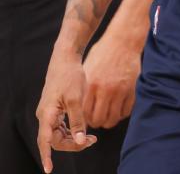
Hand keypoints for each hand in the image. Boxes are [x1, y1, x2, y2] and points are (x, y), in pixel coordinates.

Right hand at [36, 45, 97, 172]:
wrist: (66, 59)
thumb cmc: (70, 76)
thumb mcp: (76, 100)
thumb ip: (77, 122)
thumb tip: (79, 141)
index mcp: (47, 114)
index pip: (45, 141)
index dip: (47, 156)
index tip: (48, 170)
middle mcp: (45, 116)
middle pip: (55, 139)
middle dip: (72, 144)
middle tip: (93, 141)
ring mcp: (49, 112)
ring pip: (58, 134)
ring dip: (73, 138)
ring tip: (92, 138)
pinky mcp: (54, 109)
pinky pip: (60, 126)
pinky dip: (71, 130)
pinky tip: (84, 130)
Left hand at [82, 30, 141, 128]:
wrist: (123, 41)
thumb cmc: (102, 53)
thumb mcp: (87, 69)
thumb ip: (84, 88)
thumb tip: (80, 107)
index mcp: (91, 86)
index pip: (85, 114)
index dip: (85, 120)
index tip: (87, 119)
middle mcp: (105, 90)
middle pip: (98, 120)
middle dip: (97, 123)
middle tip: (98, 119)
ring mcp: (120, 90)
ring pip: (113, 118)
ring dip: (110, 121)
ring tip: (109, 116)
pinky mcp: (132, 89)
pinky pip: (127, 111)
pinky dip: (122, 114)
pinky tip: (119, 108)